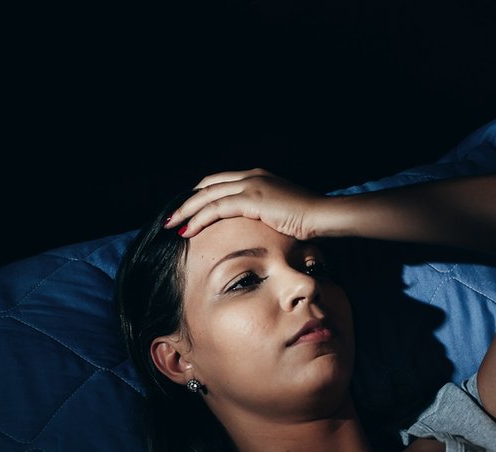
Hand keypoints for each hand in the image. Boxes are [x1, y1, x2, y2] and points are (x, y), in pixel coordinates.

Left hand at [162, 169, 325, 238]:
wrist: (324, 216)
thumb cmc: (310, 220)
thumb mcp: (285, 213)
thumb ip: (269, 213)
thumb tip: (260, 227)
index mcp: (259, 177)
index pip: (221, 182)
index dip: (202, 194)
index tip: (190, 209)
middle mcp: (252, 176)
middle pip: (208, 185)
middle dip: (188, 201)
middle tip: (172, 217)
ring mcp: (251, 185)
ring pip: (207, 196)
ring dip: (186, 211)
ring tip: (172, 225)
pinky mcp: (251, 199)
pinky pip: (215, 208)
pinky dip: (199, 219)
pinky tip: (188, 230)